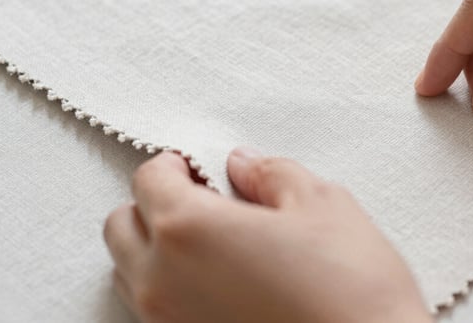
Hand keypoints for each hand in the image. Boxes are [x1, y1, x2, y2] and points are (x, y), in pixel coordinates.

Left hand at [104, 149, 430, 322]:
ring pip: (130, 271)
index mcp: (189, 229)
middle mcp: (163, 281)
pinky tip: (222, 281)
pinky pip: (153, 310)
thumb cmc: (351, 289)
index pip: (148, 180)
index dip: (175, 163)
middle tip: (203, 198)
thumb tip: (245, 165)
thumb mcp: (320, 204)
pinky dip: (170, 286)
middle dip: (154, 204)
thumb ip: (271, 174)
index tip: (199, 166)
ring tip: (214, 243)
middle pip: (121, 226)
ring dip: (156, 248)